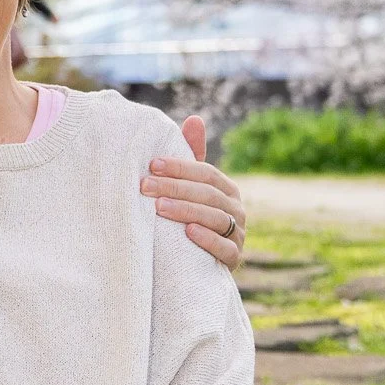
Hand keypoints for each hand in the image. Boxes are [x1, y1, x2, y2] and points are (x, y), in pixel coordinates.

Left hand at [140, 114, 244, 268]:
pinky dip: (207, 239)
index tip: (152, 165)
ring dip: (187, 211)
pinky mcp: (234, 258)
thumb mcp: (190, 191)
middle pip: (207, 194)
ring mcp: (239, 234)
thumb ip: (191, 159)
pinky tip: (188, 232)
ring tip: (160, 207)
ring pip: (216, 218)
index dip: (180, 168)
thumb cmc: (191, 220)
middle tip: (145, 186)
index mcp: (227, 190)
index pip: (206, 173)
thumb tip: (195, 119)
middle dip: (175, 188)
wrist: (199, 265)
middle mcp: (237, 209)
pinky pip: (224, 248)